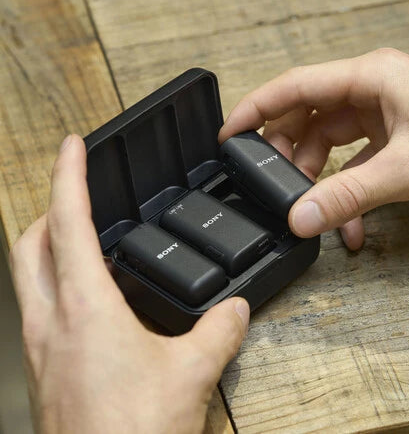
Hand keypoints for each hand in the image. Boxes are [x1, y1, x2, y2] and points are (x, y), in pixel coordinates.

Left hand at [9, 135, 248, 433]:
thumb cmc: (134, 433)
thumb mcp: (192, 373)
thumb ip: (219, 332)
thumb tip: (236, 311)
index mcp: (84, 307)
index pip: (68, 221)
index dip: (68, 175)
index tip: (72, 146)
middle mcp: (51, 322)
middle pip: (30, 242)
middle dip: (49, 205)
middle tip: (74, 190)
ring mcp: (42, 348)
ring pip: (28, 275)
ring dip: (48, 243)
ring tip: (80, 235)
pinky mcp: (46, 369)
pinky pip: (40, 307)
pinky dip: (57, 282)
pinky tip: (90, 297)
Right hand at [219, 48, 408, 249]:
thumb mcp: (406, 169)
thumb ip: (347, 195)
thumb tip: (300, 216)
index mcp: (371, 77)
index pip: (297, 85)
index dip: (257, 107)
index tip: (230, 132)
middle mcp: (372, 89)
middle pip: (307, 116)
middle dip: (286, 152)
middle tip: (270, 182)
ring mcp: (382, 114)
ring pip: (327, 141)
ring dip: (315, 176)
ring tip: (309, 205)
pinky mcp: (392, 137)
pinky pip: (352, 161)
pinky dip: (344, 189)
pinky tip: (346, 222)